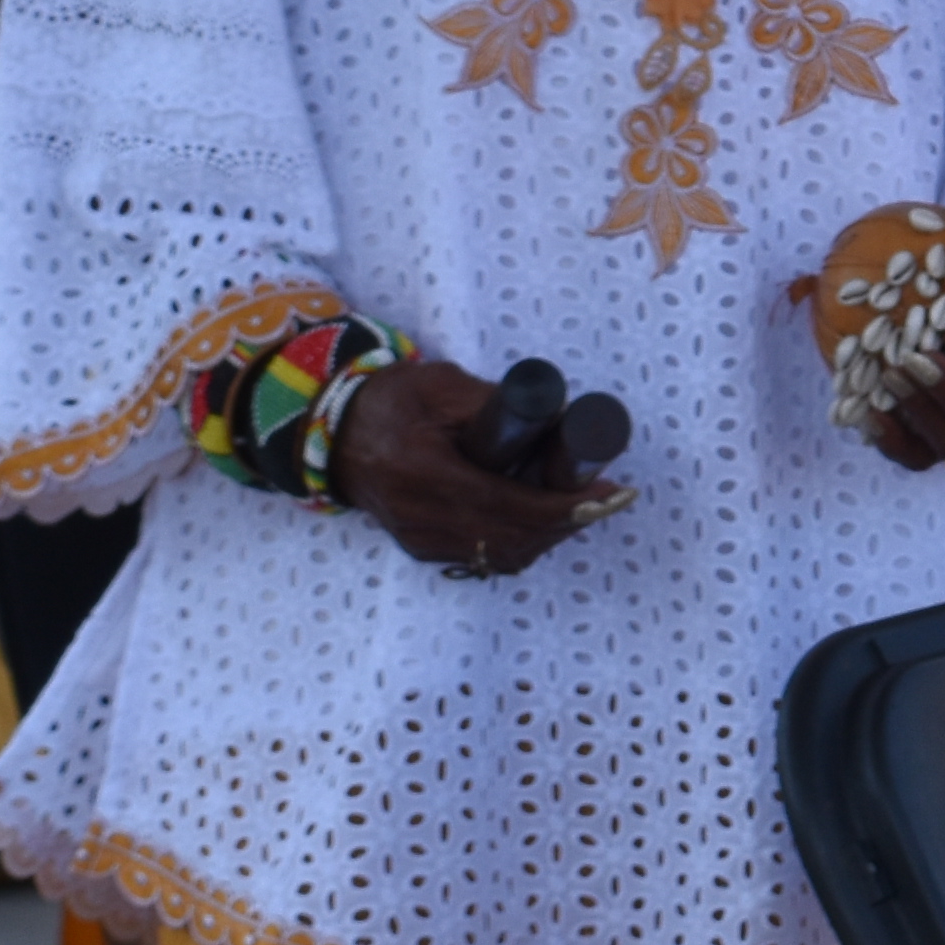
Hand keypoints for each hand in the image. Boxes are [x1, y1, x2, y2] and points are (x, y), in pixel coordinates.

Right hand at [325, 359, 621, 579]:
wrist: (333, 434)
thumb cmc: (390, 402)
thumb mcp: (441, 387)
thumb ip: (496, 404)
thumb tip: (562, 419)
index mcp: (427, 475)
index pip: (512, 506)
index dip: (568, 505)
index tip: (612, 491)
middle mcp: (422, 519)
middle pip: (516, 538)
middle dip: (570, 521)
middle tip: (611, 497)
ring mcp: (420, 540)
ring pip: (504, 555)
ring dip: (551, 535)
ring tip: (586, 505)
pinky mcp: (422, 548)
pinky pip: (485, 557)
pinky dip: (523, 542)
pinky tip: (546, 520)